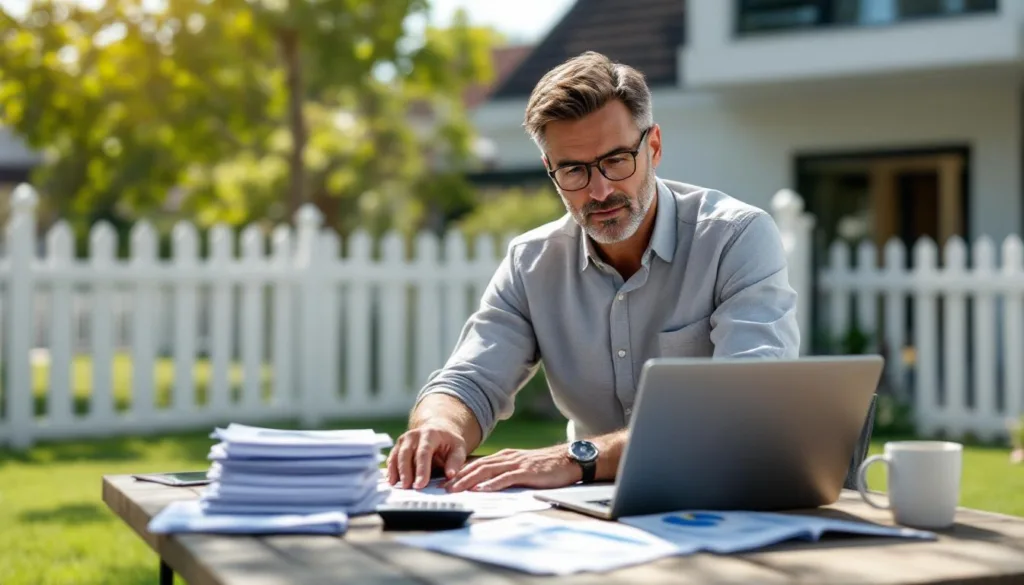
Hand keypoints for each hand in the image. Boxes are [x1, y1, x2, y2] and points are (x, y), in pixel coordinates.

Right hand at [386, 425, 467, 489]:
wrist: (438, 431)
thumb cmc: (449, 443)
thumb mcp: (458, 448)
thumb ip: (455, 461)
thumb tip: (450, 475)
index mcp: (430, 434)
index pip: (424, 452)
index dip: (422, 469)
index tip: (421, 484)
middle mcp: (414, 435)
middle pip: (406, 453)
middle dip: (406, 471)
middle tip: (408, 487)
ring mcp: (404, 440)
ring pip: (397, 456)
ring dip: (396, 471)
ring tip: (396, 485)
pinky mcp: (398, 447)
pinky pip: (392, 458)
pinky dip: (390, 470)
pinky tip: (391, 481)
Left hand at [444, 445, 581, 492]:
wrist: (568, 460)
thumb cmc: (545, 467)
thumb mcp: (521, 467)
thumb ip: (505, 473)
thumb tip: (486, 484)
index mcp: (504, 457)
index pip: (477, 464)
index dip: (459, 473)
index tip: (445, 482)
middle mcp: (507, 458)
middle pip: (477, 467)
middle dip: (458, 478)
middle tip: (443, 488)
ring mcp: (516, 464)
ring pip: (487, 471)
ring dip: (469, 480)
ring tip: (456, 489)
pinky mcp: (526, 472)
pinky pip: (506, 478)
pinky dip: (492, 484)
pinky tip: (482, 489)